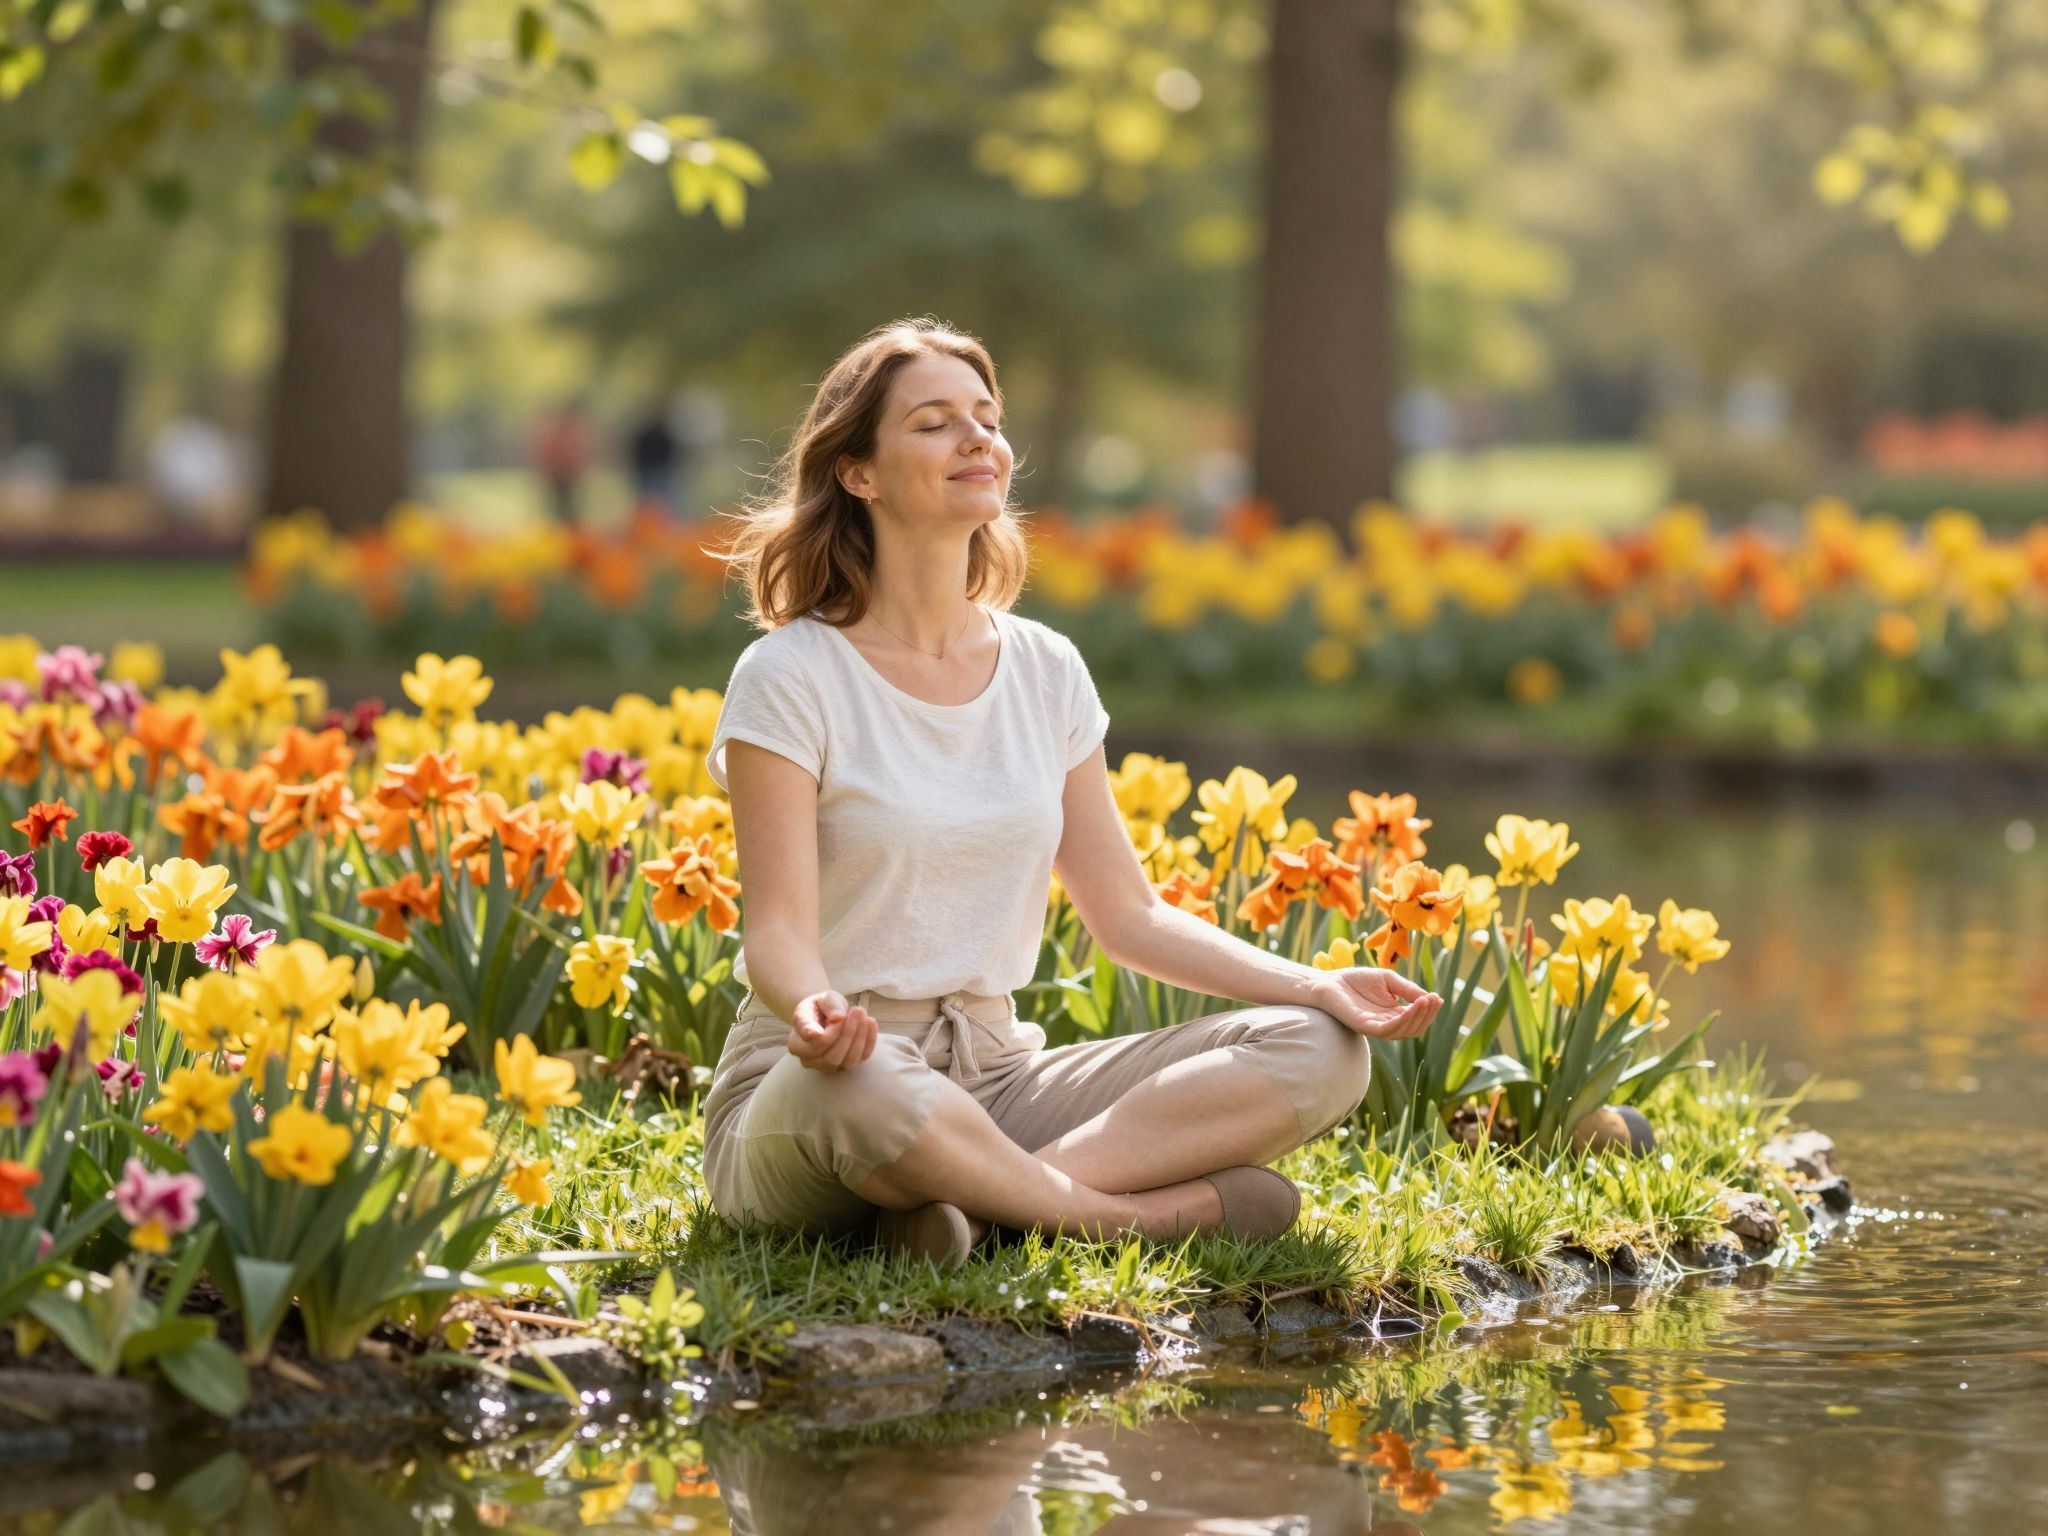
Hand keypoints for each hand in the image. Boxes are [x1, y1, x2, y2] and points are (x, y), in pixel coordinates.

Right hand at [787, 989, 876, 1072]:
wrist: (825, 1012)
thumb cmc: (820, 1006)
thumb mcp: (822, 998)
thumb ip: (828, 1005)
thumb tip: (838, 1018)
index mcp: (796, 1044)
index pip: (816, 1045)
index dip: (833, 1031)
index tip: (841, 1014)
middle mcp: (810, 1060)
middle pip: (831, 1058)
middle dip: (848, 1034)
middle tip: (858, 1010)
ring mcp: (828, 1066)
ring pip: (847, 1062)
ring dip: (860, 1038)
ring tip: (864, 1014)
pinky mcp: (846, 1065)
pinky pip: (861, 1059)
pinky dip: (869, 1041)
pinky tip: (871, 1021)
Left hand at [1309, 966, 1440, 1040]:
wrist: (1329, 980)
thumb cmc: (1357, 980)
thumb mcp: (1389, 980)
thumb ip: (1407, 989)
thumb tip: (1429, 998)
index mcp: (1393, 1015)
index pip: (1417, 1020)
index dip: (1429, 1011)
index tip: (1437, 997)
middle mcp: (1386, 1024)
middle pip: (1414, 1028)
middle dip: (1426, 1015)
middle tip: (1433, 999)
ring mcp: (1375, 1027)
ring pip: (1403, 1032)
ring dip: (1417, 1017)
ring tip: (1424, 1001)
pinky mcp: (1364, 1027)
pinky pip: (1386, 1031)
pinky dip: (1401, 1021)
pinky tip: (1409, 1007)